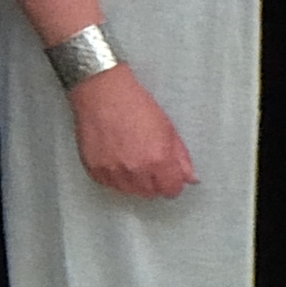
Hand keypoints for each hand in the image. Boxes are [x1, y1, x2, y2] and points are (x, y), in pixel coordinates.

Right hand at [73, 69, 195, 197]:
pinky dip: (114, 177)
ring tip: (131, 158)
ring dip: (134, 182)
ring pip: (130, 191)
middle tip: (149, 163)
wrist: (102, 93)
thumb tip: (191, 179)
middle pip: (151, 193)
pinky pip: (109, 185)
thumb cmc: (136, 105)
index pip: (171, 190)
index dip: (172, 183)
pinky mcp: (94, 170)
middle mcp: (136, 170)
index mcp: (158, 159)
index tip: (169, 176)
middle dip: (154, 182)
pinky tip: (116, 158)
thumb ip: (181, 157)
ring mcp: (113, 172)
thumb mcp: (168, 128)